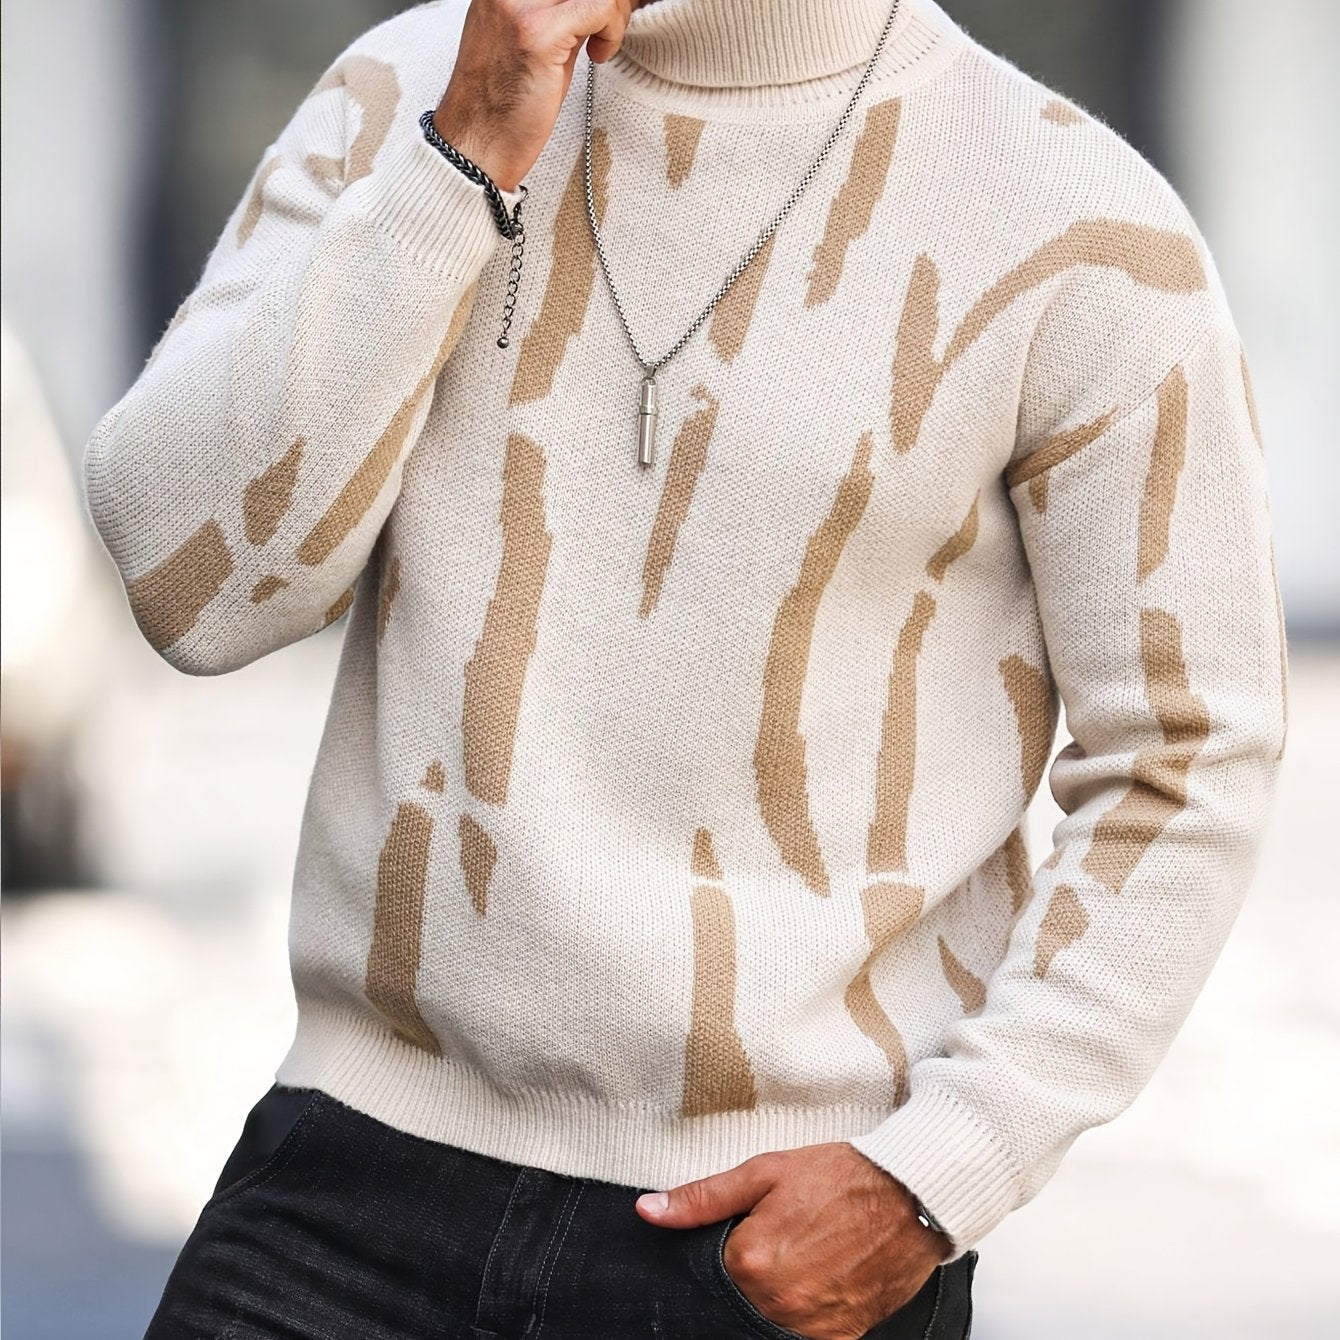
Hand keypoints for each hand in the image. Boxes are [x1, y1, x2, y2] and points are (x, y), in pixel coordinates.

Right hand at [435, 0, 653, 191]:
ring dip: (614, 11)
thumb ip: (560, 15)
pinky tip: (600, 54)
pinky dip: (613, 30)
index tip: (604, 14)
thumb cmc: (501, 106)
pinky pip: (601, 8)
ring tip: (603, 41)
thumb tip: (599, 4)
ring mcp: (521, 6)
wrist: (475, 146)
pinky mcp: (539, 33)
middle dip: (608, 0)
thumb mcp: (531, 42)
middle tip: (610, 25)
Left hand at [634, 1142, 951, 1339]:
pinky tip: (815, 1277)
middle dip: (747, 1273)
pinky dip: (801, 1311)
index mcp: (752, 1262)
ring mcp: (812, 1326)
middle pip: (738, 1299)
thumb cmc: (841, 1177)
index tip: (738, 1234)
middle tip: (776, 1240)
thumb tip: (650, 1210)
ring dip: (772, 1295)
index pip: (708, 1272)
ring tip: (798, 1255)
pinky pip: (804, 1333)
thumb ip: (703, 1198)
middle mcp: (779, 1304)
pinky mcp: (841, 1336)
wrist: (912, 1195)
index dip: (719, 1251)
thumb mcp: (765, 1172)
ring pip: (768, 1319)